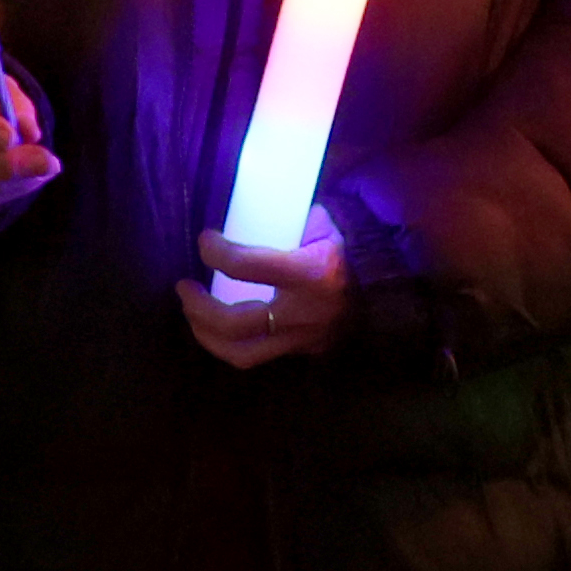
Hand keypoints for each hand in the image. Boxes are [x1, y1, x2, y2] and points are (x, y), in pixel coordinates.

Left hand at [183, 217, 351, 364]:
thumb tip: (245, 214)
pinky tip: (216, 327)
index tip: (205, 241)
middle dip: (199, 308)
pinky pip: (257, 356)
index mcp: (311, 272)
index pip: (248, 267)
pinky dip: (230, 344)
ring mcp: (303, 340)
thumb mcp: (324, 225)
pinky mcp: (301, 353)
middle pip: (235, 323)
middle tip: (183, 288)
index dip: (217, 253)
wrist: (386, 292)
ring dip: (207, 335)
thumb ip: (287, 222)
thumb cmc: (348, 250)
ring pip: (241, 354)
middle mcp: (304, 312)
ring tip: (192, 314)